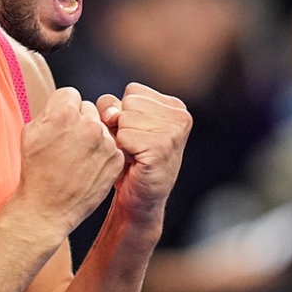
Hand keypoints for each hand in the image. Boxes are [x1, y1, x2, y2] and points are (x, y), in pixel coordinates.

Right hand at [16, 87, 125, 235]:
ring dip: (92, 137)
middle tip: (68, 143)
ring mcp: (105, 142)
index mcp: (64, 113)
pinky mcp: (116, 159)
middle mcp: (88, 124)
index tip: (60, 124)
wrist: (47, 208)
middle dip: (80, 121)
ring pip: (101, 127)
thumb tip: (62, 103)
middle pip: (88, 109)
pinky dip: (102, 153)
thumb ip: (49, 111)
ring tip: (77, 158)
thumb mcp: (30, 132)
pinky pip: (111, 145)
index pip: (71, 94)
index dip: (63, 108)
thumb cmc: (35, 171)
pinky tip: (88, 167)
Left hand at [97, 83, 191, 222]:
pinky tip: (133, 162)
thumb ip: (112, 107)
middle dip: (121, 125)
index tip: (135, 134)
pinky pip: (123, 136)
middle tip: (133, 146)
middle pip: (128, 102)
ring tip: (134, 154)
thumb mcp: (122, 124)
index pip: (132, 91)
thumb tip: (111, 114)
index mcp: (175, 106)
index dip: (123, 113)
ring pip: (123, 118)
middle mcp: (180, 115)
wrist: (140, 200)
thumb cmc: (131, 160)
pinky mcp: (161, 147)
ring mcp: (173, 131)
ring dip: (120, 139)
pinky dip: (121, 151)